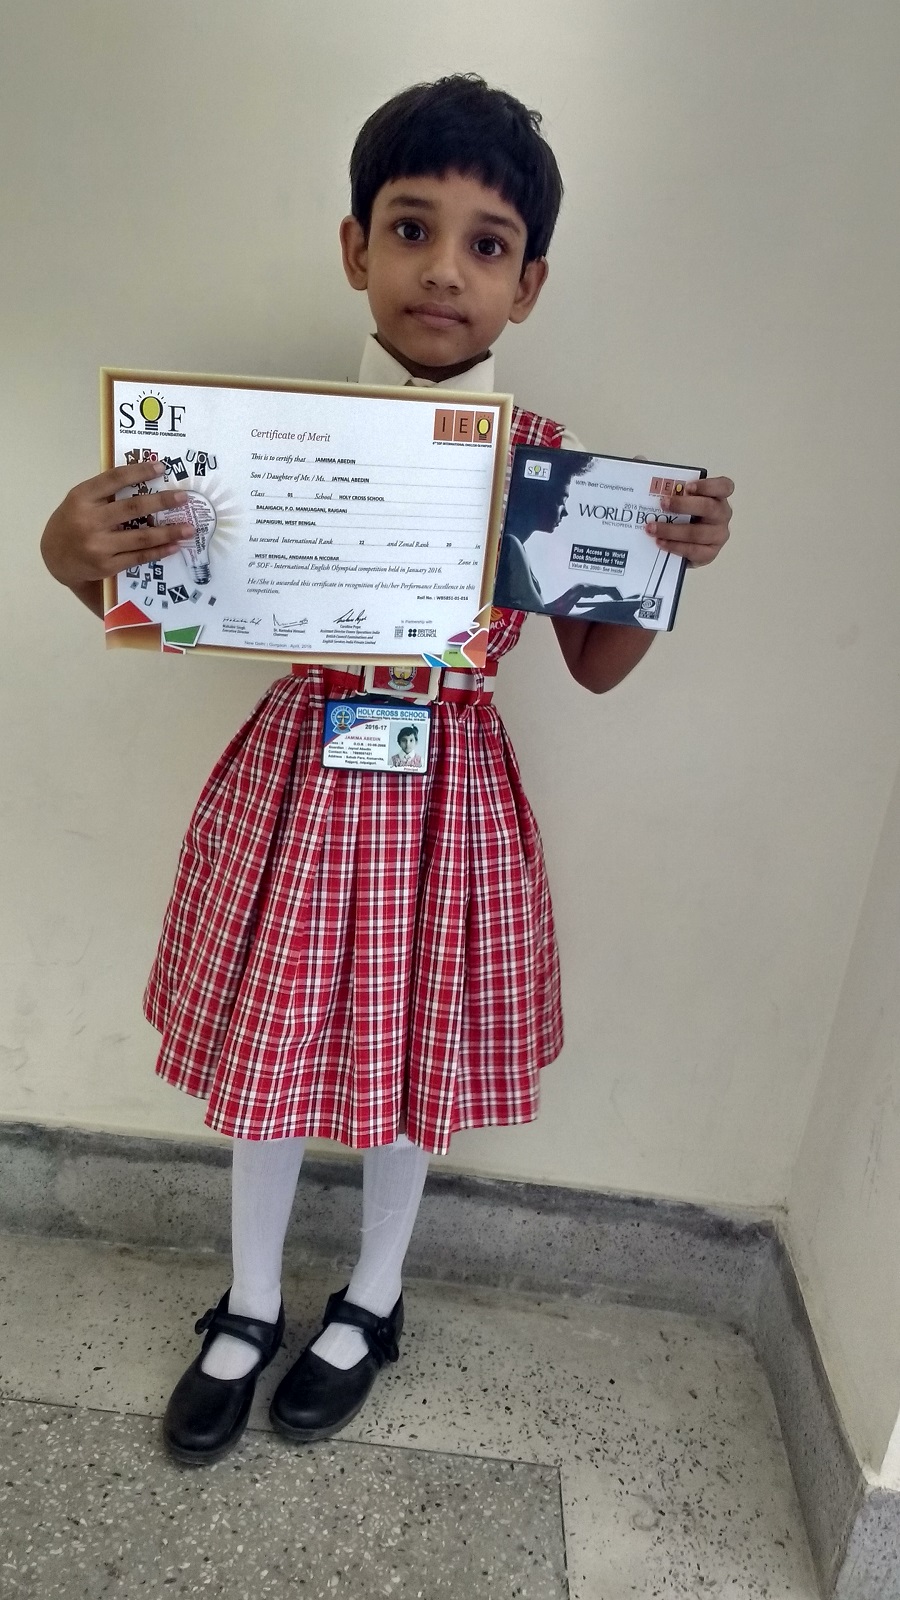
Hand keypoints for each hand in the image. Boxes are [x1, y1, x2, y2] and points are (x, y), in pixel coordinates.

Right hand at [41, 460, 193, 588]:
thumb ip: (105, 492)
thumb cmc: (73, 522)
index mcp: (82, 497)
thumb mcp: (80, 501)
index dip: (139, 471)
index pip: (114, 479)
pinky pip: (139, 557)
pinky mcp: (106, 565)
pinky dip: (159, 551)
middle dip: (161, 502)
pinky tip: (174, 546)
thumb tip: (145, 478)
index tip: (161, 467)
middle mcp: (90, 520)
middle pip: (132, 508)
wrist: (55, 557)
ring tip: (189, 528)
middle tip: (184, 497)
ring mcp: (98, 545)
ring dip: (168, 532)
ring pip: (141, 537)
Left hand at [644, 475, 733, 566]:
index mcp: (717, 496)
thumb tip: (640, 460)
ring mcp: (718, 535)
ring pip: (699, 533)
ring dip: (673, 530)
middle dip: (684, 506)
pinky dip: (676, 547)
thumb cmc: (678, 514)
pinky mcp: (710, 554)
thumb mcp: (671, 495)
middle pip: (709, 508)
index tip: (687, 487)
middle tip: (662, 504)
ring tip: (651, 528)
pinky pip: (694, 551)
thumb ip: (658, 477)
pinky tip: (660, 543)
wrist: (679, 544)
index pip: (724, 486)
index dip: (709, 485)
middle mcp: (722, 514)